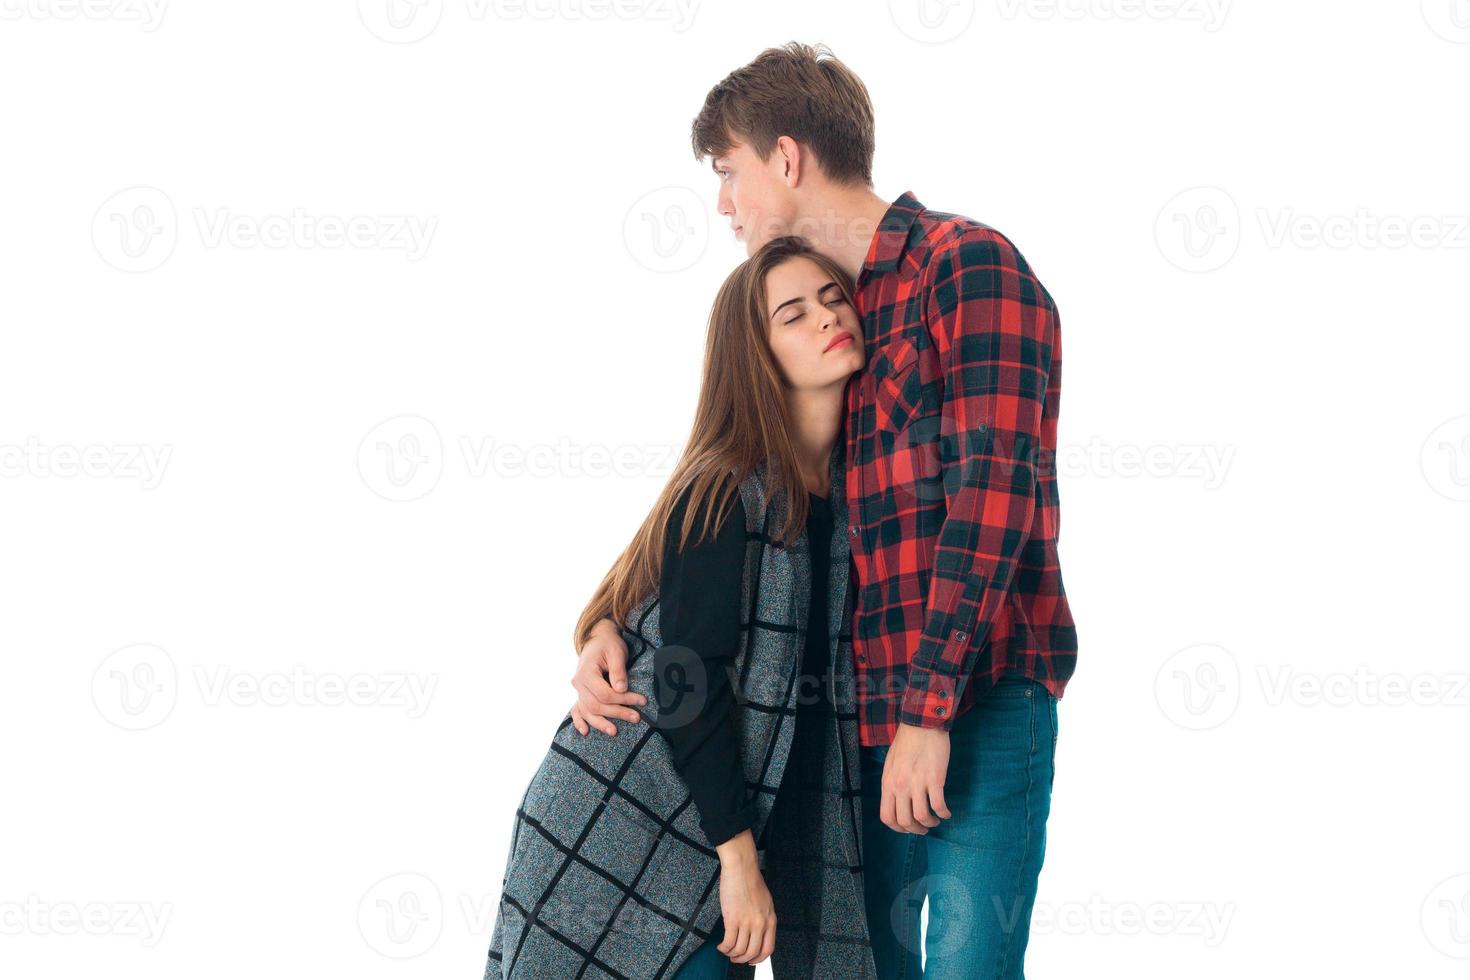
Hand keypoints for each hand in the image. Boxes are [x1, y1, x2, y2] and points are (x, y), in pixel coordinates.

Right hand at [569, 618, 645, 736]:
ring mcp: (578, 689)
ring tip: (615, 731)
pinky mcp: (581, 693)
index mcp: (586, 672)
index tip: (641, 701)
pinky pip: (577, 710)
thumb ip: (618, 671)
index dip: (623, 700)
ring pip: (587, 711)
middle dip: (617, 713)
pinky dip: (579, 721)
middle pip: (596, 705)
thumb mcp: (616, 652)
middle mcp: (578, 683)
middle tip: (637, 718)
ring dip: (601, 723)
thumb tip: (621, 689)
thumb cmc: (609, 644)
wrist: (598, 639)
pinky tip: (585, 732)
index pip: (605, 693)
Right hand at [714, 830, 775, 964]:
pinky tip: (720, 946)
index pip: (768, 949)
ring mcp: (747, 922)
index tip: (751, 960)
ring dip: (732, 955)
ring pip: (740, 950)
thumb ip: (764, 918)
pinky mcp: (732, 919)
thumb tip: (757, 933)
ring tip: (726, 951)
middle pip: (753, 952)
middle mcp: (760, 924)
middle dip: (743, 959)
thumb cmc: (751, 880)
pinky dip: (724, 948)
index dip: (758, 959)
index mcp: (770, 919)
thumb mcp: (766, 902)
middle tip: (735, 958)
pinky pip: (729, 942)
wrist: (741, 867)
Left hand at [879, 722, 952, 833]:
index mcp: (888, 783)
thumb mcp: (891, 765)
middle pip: (905, 821)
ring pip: (922, 816)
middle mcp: (900, 786)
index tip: (908, 828)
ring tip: (935, 820)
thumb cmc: (906, 742)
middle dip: (916, 830)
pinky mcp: (935, 779)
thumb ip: (893, 784)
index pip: (887, 817)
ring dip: (930, 823)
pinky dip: (944, 813)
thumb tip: (898, 802)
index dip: (898, 829)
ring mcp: (917, 783)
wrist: (922, 725)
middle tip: (924, 827)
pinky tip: (946, 813)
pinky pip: (939, 805)